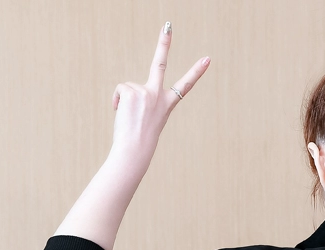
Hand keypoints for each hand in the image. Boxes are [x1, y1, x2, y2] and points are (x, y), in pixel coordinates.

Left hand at [110, 22, 209, 166]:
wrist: (135, 149)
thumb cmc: (141, 140)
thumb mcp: (148, 120)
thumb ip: (144, 104)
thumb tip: (127, 93)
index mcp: (167, 104)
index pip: (185, 86)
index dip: (197, 72)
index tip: (207, 59)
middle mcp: (158, 95)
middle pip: (160, 63)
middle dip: (165, 43)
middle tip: (168, 25)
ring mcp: (146, 92)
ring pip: (129, 87)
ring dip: (124, 102)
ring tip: (129, 118)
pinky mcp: (132, 91)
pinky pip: (120, 90)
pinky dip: (117, 101)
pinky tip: (122, 113)